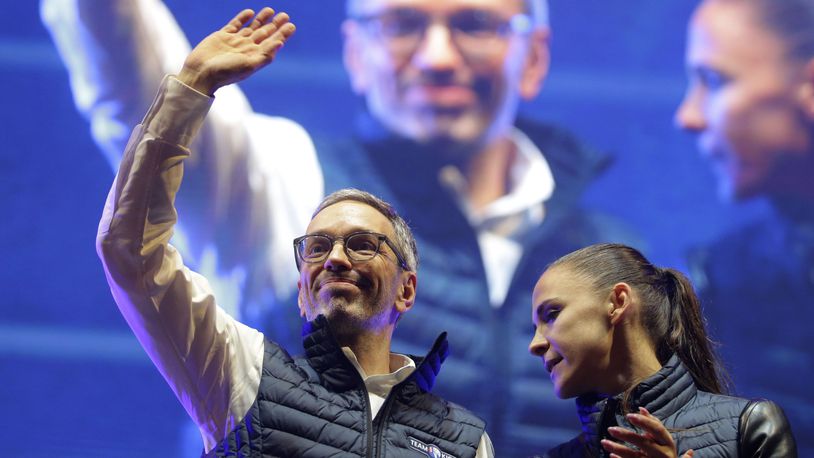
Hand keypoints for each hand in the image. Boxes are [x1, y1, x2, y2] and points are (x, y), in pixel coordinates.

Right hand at [178, 7, 294, 94]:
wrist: (201, 73)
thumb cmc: (226, 73)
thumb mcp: (248, 65)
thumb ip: (265, 55)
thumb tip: (280, 43)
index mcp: (254, 56)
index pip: (271, 43)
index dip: (282, 34)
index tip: (291, 26)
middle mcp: (246, 48)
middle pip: (264, 34)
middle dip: (274, 25)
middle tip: (285, 16)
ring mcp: (234, 42)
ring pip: (251, 27)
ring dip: (261, 19)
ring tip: (271, 10)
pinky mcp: (222, 36)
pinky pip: (235, 24)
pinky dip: (242, 18)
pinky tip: (250, 12)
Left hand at [600, 407, 693, 457]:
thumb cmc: (664, 451)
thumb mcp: (663, 438)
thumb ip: (653, 423)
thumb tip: (641, 409)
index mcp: (667, 442)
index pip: (657, 429)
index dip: (644, 422)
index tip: (628, 416)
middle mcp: (663, 454)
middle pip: (644, 443)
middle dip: (627, 435)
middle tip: (611, 429)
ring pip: (635, 456)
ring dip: (619, 449)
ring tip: (604, 442)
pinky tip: (611, 455)